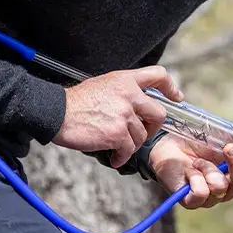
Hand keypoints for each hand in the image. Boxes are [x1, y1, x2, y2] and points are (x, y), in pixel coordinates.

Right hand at [53, 66, 182, 167]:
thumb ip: (123, 91)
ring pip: (142, 136)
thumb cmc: (75, 102)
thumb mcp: (103, 85)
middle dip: (153, 128)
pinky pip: (129, 149)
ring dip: (131, 145)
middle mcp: (128, 95)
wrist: (56, 112)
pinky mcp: (117, 133)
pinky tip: (114, 157)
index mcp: (125, 80)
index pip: (158, 75)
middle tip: (144, 133)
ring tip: (118, 147)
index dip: (171, 87)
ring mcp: (124, 114)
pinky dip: (122, 157)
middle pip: (158, 114)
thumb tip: (136, 105)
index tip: (176, 97)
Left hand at [149, 123, 232, 208]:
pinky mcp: (191, 201)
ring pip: (220, 188)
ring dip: (209, 168)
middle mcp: (227, 188)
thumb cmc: (198, 140)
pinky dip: (195, 178)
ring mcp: (210, 197)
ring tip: (197, 160)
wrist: (168, 142)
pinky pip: (201, 194)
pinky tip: (189, 170)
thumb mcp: (226, 132)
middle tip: (228, 147)